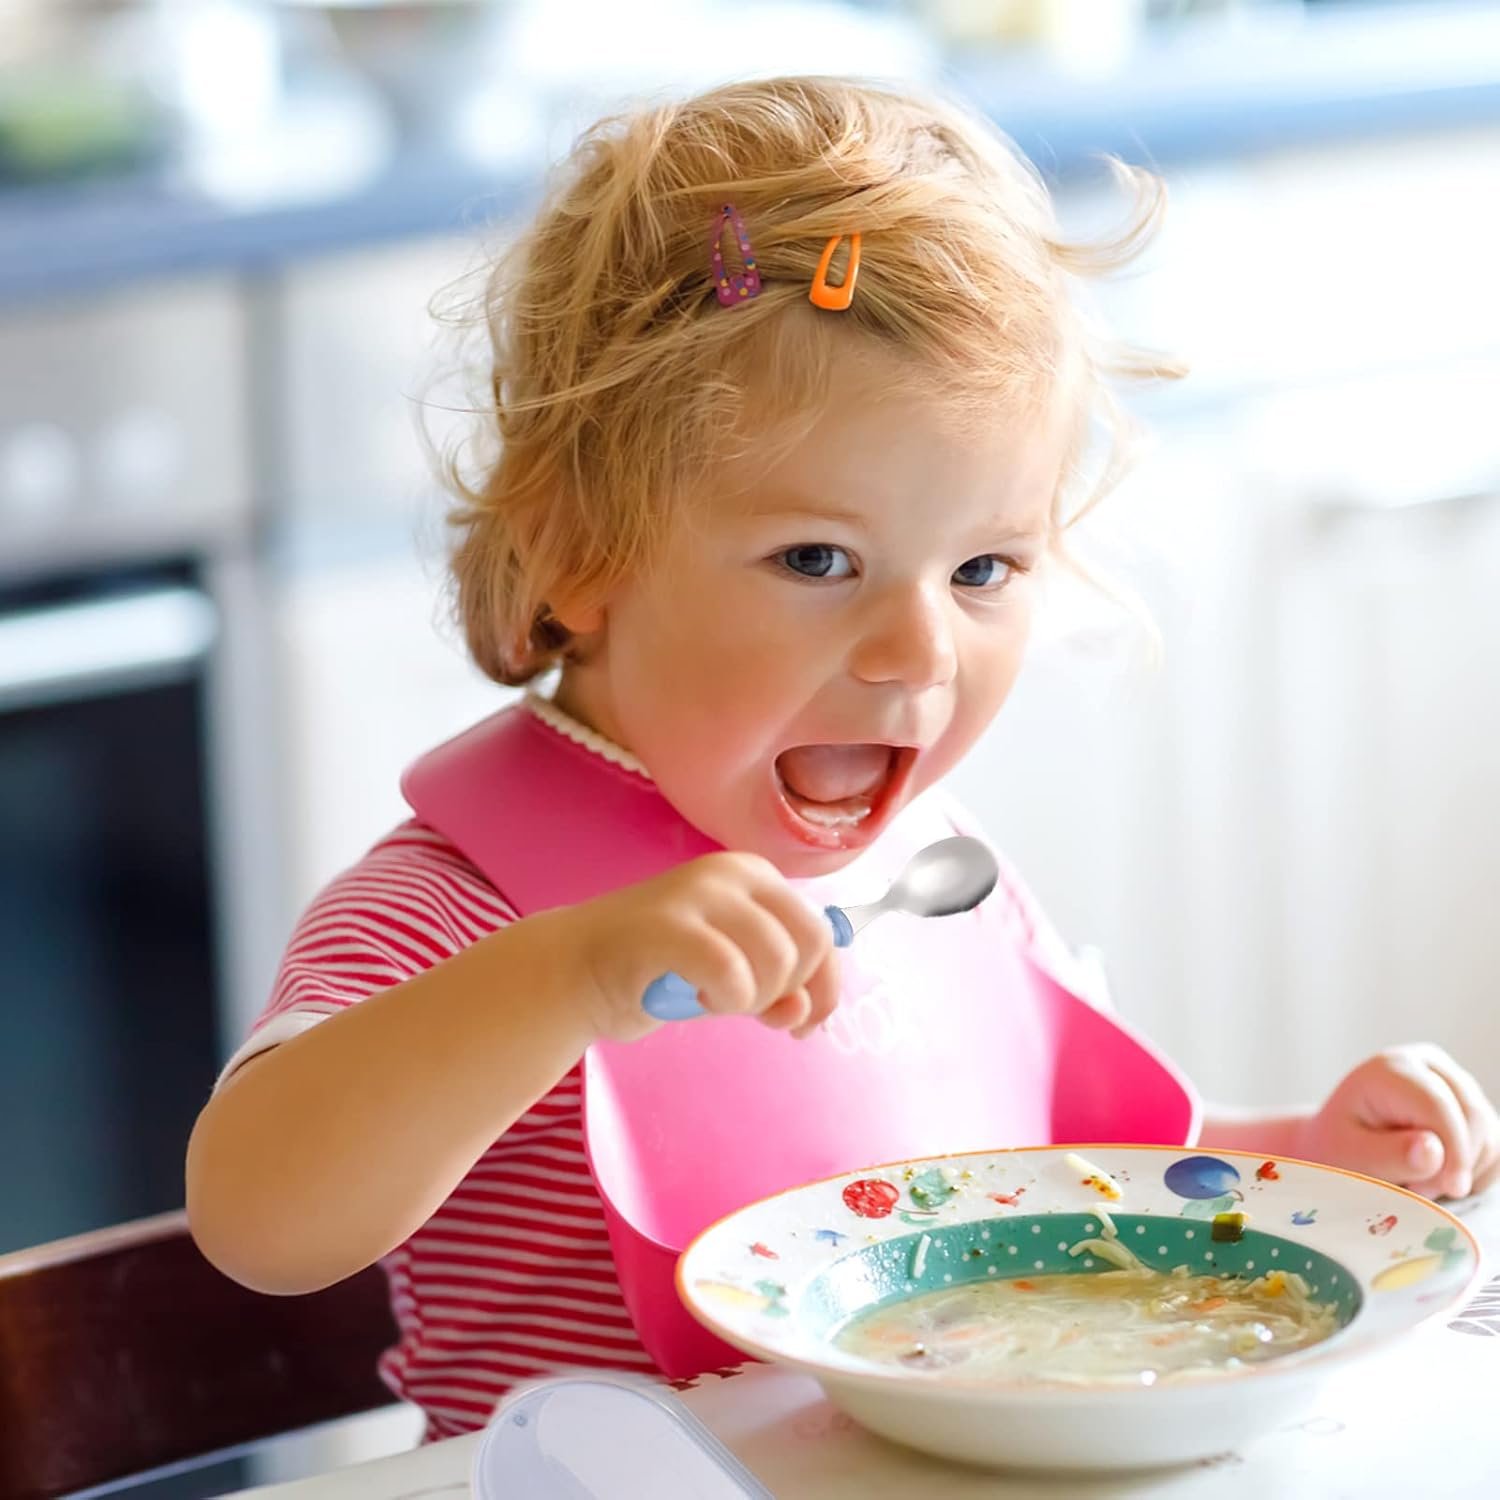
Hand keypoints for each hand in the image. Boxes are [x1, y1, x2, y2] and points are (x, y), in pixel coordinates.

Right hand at [570, 852, 839, 1044]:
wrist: (577, 969)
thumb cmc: (660, 970)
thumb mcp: (735, 978)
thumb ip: (777, 989)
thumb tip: (806, 1012)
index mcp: (756, 875)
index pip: (821, 933)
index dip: (823, 986)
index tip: (801, 1021)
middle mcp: (733, 872)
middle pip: (808, 944)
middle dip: (785, 990)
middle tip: (745, 1005)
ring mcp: (699, 893)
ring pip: (776, 960)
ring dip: (749, 998)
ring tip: (709, 998)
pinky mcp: (668, 924)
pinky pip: (731, 972)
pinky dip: (724, 999)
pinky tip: (696, 999)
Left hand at [1303, 1045, 1499, 1199]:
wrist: (1341, 1145)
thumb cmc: (1340, 1149)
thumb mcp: (1351, 1157)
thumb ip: (1390, 1155)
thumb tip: (1434, 1151)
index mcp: (1391, 1069)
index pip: (1437, 1105)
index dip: (1453, 1149)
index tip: (1453, 1188)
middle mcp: (1427, 1065)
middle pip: (1472, 1116)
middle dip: (1454, 1164)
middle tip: (1419, 1192)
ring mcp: (1454, 1083)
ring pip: (1488, 1134)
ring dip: (1462, 1171)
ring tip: (1418, 1183)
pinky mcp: (1471, 1108)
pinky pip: (1493, 1147)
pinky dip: (1474, 1171)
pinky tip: (1439, 1177)